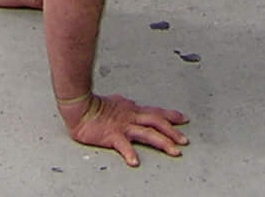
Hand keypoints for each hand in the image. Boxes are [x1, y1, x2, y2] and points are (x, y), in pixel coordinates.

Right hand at [62, 92, 189, 164]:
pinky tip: (135, 161)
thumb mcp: (117, 103)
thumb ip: (128, 107)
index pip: (156, 112)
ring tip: (174, 151)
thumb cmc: (95, 106)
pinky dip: (129, 153)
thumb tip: (135, 105)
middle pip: (156, 122)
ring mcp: (123, 126)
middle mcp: (131, 117)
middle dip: (172, 131)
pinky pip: (122, 145)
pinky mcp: (112, 135)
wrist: (79, 106)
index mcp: (132, 110)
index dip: (171, 116)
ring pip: (147, 133)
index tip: (183, 119)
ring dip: (162, 142)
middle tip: (185, 140)